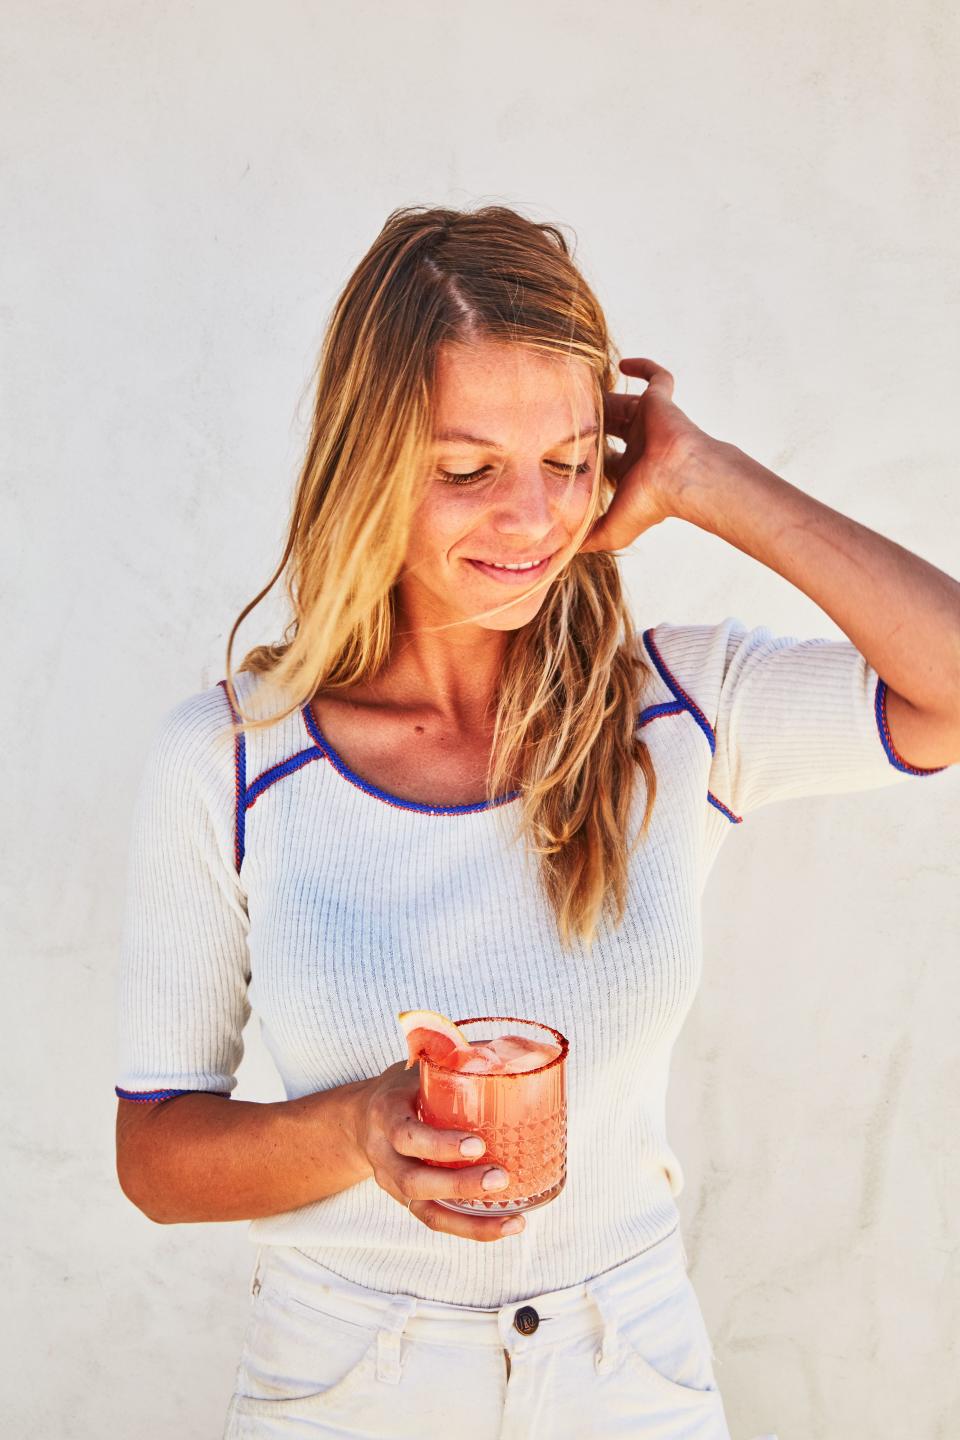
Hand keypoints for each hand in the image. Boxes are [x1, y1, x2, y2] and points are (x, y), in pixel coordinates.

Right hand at [353, 1061, 525, 1241]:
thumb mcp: (417, 1068)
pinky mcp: (409, 1203)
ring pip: (427, 1212)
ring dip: (471, 1222)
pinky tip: (508, 1226)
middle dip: (458, 1184)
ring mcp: (394, 1184)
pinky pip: (437, 1221)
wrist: (361, 1120)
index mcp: (386, 1115)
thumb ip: (453, 1059)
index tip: (477, 1142)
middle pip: (415, 1181)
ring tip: (514, 1220)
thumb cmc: (402, 1089)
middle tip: (501, 1177)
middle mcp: (384, 1156)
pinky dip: (472, 1230)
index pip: (406, 1134)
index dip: (438, 1143)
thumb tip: (508, 1046)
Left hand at [579, 357, 717, 552]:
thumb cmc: (652, 503)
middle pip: (608, 427)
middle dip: (589, 421)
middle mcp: (639, 445)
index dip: (583, 454)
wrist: (682, 478)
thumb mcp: (612, 530)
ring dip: (605, 395)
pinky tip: (624, 362)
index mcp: (629, 469)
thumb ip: (589, 539)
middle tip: (562, 411)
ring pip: (624, 401)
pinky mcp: (661, 402)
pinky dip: (644, 366)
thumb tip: (562, 554)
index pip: (601, 458)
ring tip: (578, 385)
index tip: (557, 447)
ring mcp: (650, 422)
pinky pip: (657, 377)